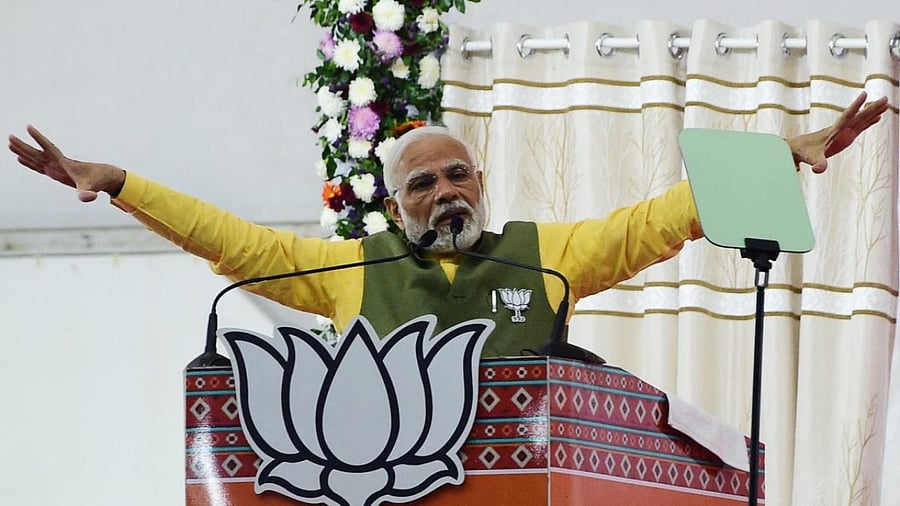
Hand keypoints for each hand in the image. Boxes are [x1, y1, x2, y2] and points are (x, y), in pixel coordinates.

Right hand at [8, 125, 124, 201]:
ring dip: (23, 151)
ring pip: (35, 158)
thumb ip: (87, 193)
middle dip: (24, 145)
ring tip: (9, 143)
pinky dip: (28, 162)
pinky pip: (38, 166)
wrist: (103, 177)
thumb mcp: (90, 188)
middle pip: (37, 152)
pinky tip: (19, 158)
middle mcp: (58, 163)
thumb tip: (90, 197)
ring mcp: (55, 167)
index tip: (29, 127)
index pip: (49, 148)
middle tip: (10, 137)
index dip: (39, 138)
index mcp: (64, 163)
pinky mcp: (55, 173)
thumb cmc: (97, 181)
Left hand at [787, 91, 889, 173]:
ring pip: (860, 120)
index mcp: (832, 131)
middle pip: (857, 117)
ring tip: (886, 103)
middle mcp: (839, 129)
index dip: (855, 106)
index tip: (864, 94)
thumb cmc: (801, 152)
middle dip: (871, 108)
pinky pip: (859, 127)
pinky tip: (877, 117)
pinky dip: (869, 122)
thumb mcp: (810, 158)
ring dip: (872, 112)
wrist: (795, 148)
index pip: (845, 117)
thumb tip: (820, 170)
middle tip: (885, 99)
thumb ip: (817, 163)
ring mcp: (842, 132)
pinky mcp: (844, 137)